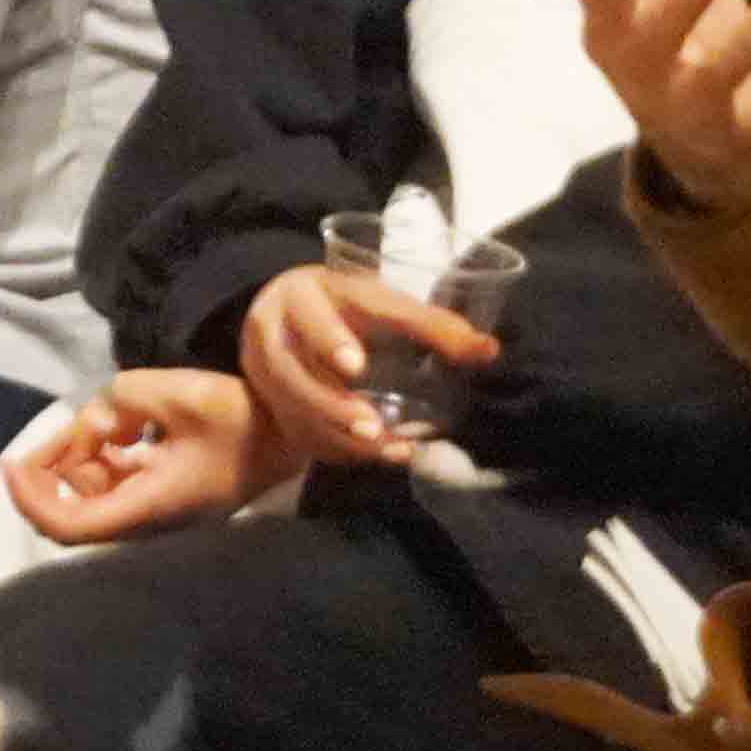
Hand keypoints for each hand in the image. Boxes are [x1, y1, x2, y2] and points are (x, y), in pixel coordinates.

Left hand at [3, 371, 273, 546]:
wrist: (292, 435)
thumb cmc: (241, 418)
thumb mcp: (177, 395)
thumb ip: (120, 400)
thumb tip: (91, 421)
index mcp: (149, 505)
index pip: (70, 524)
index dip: (31, 499)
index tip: (9, 464)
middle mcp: (149, 519)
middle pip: (76, 511)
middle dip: (51, 472)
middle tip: (38, 438)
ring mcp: (158, 512)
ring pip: (95, 497)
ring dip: (79, 463)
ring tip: (90, 423)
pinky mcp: (166, 497)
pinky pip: (118, 487)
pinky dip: (102, 461)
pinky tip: (113, 431)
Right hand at [238, 262, 490, 474]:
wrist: (287, 318)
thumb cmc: (346, 307)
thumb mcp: (382, 304)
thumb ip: (434, 326)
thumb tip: (490, 352)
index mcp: (302, 294)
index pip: (314, 316)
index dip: (331, 340)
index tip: (356, 367)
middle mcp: (270, 332)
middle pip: (292, 373)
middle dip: (333, 404)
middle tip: (374, 427)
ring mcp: (260, 372)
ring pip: (292, 410)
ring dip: (338, 435)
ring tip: (386, 448)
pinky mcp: (267, 404)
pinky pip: (295, 433)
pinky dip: (335, 449)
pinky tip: (373, 457)